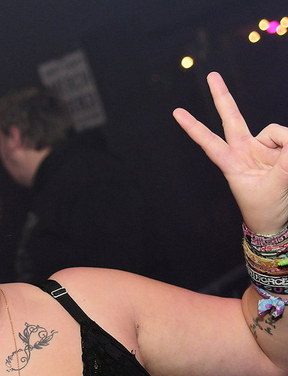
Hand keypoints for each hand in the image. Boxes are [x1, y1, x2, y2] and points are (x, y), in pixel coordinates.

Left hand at [173, 71, 287, 234]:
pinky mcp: (282, 149)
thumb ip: (286, 157)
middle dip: (222, 96)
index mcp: (231, 163)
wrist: (277, 222)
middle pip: (232, 118)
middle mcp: (245, 150)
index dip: (194, 127)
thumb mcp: (276, 185)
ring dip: (286, 147)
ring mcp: (264, 147)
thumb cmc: (266, 208)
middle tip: (210, 75)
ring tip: (285, 172)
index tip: (176, 112)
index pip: (209, 141)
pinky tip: (286, 163)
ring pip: (277, 131)